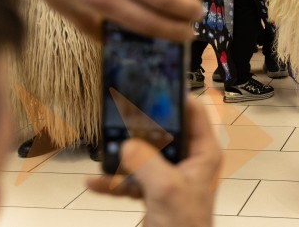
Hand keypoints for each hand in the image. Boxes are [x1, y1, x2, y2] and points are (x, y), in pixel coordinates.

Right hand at [86, 98, 220, 226]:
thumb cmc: (185, 224)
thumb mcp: (166, 188)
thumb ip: (146, 162)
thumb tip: (126, 144)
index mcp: (204, 153)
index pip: (195, 113)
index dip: (177, 97)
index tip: (155, 86)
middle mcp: (189, 161)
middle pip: (165, 132)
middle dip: (141, 127)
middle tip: (121, 114)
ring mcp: (171, 176)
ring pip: (144, 155)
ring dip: (123, 155)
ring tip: (103, 149)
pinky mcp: (154, 193)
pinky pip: (132, 180)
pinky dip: (115, 181)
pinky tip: (95, 182)